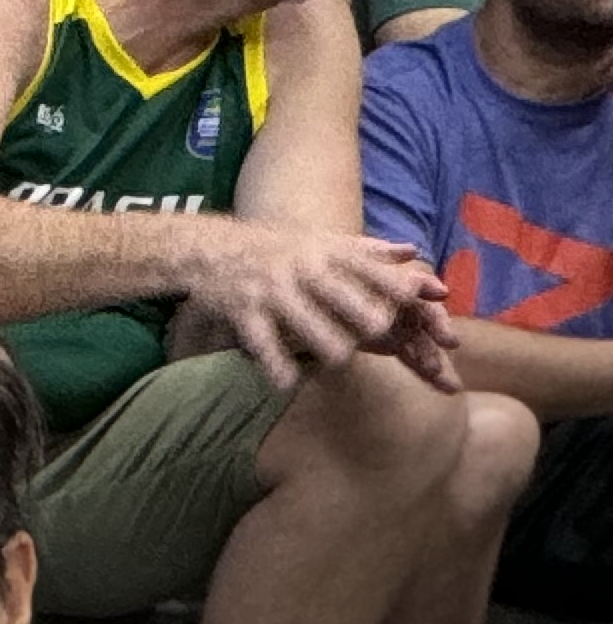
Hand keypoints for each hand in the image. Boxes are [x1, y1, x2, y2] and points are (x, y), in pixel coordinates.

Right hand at [186, 221, 455, 388]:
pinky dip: (274, 363)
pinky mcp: (243, 311)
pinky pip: (262, 341)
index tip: (415, 298)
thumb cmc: (277, 247)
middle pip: (339, 293)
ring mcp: (272, 290)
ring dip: (323, 341)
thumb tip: (414, 254)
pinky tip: (286, 383)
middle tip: (382, 332)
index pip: (367, 269)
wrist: (210, 247)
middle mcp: (302, 269)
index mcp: (326, 252)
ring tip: (339, 359)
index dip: (392, 285)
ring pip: (304, 320)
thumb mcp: (322, 240)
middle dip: (362, 313)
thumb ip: (368, 251)